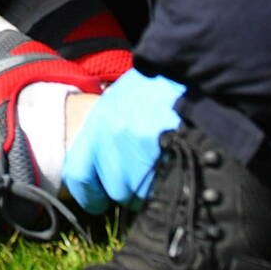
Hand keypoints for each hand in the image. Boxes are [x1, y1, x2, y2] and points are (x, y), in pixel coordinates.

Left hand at [61, 69, 185, 213]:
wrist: (192, 66)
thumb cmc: (158, 84)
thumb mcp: (122, 99)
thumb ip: (109, 132)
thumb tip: (105, 169)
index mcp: (99, 123)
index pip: (78, 175)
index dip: (88, 195)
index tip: (98, 203)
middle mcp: (113, 137)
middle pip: (116, 189)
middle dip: (131, 189)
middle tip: (147, 173)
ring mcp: (140, 147)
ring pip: (142, 194)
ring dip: (152, 188)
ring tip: (165, 164)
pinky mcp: (167, 152)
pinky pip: (164, 188)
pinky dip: (171, 184)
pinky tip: (179, 165)